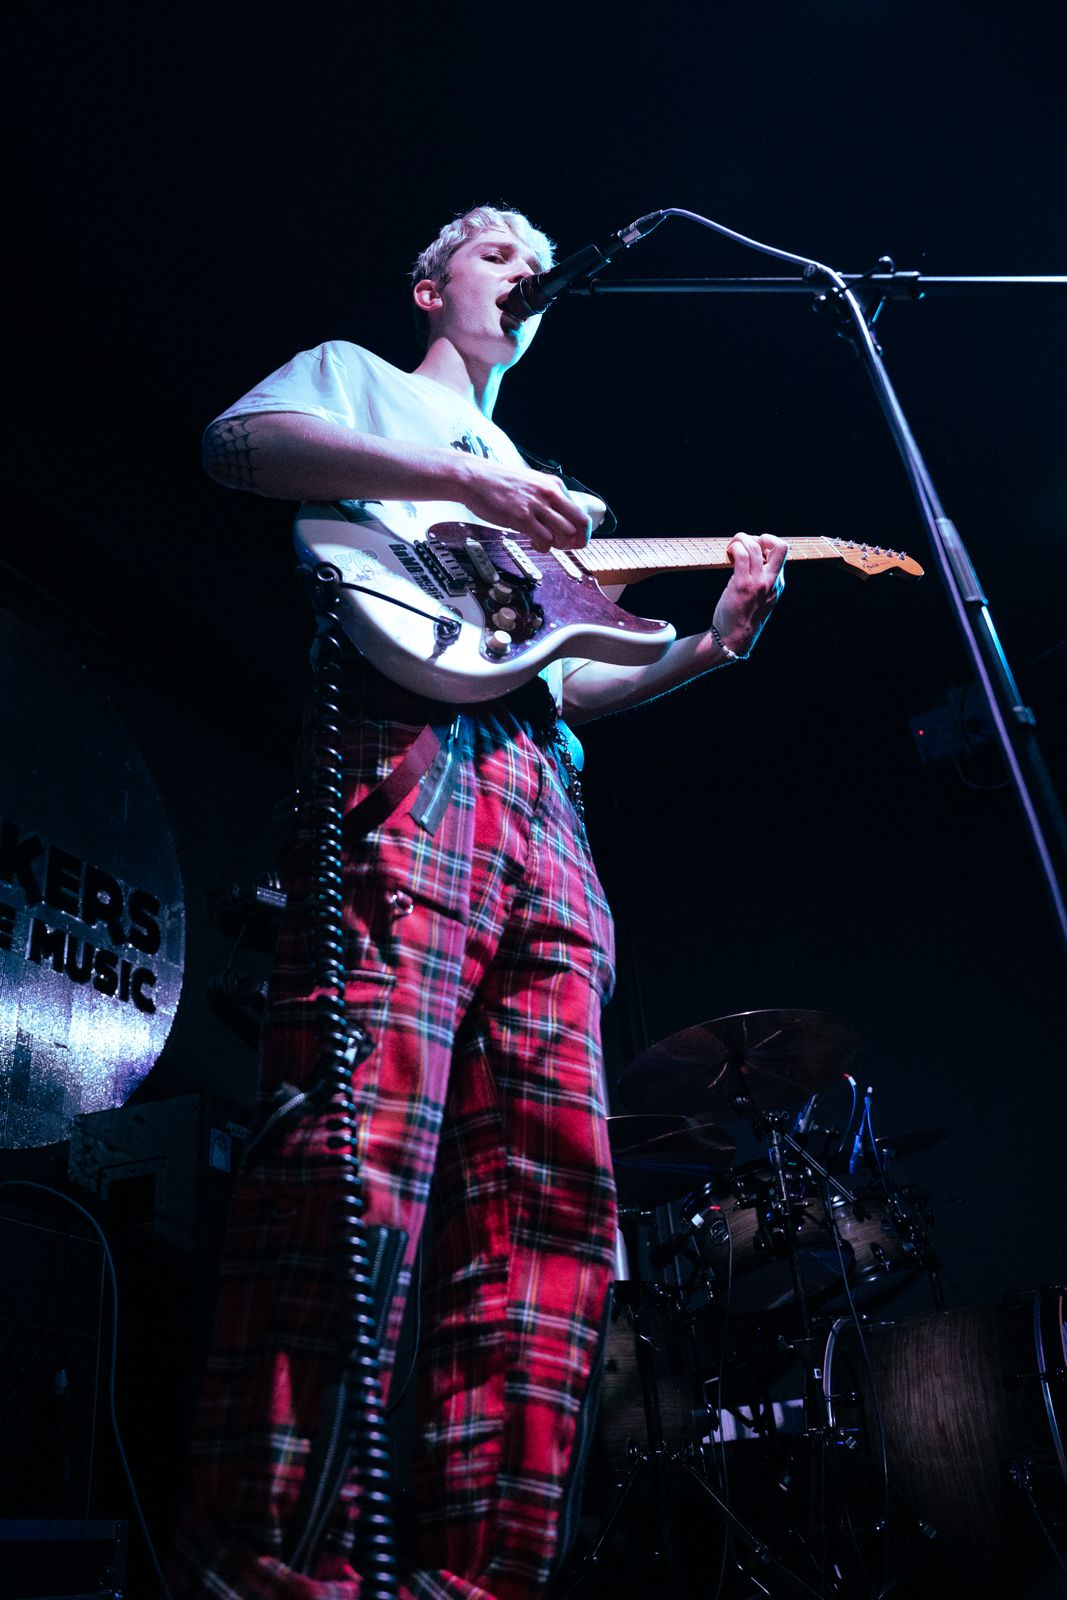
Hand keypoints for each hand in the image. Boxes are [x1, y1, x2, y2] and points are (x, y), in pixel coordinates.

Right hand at [458, 458, 591, 552]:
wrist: (474, 478)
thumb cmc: (498, 482)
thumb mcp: (531, 483)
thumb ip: (546, 498)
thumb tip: (559, 518)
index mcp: (554, 485)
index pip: (580, 513)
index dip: (581, 532)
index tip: (575, 540)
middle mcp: (549, 494)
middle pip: (578, 525)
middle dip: (573, 541)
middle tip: (562, 546)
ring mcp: (536, 506)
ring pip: (564, 534)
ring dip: (557, 545)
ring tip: (546, 543)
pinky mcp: (522, 517)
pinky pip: (544, 540)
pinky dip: (543, 547)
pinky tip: (534, 543)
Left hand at [711, 532, 788, 657]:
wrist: (734, 638)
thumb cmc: (743, 618)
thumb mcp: (761, 598)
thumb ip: (763, 581)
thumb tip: (753, 560)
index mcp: (778, 583)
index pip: (782, 553)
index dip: (767, 545)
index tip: (754, 550)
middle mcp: (772, 581)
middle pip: (781, 546)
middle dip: (763, 537)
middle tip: (748, 545)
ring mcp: (758, 582)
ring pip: (755, 545)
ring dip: (741, 539)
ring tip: (732, 547)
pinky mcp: (742, 584)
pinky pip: (741, 554)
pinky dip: (734, 547)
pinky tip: (728, 554)